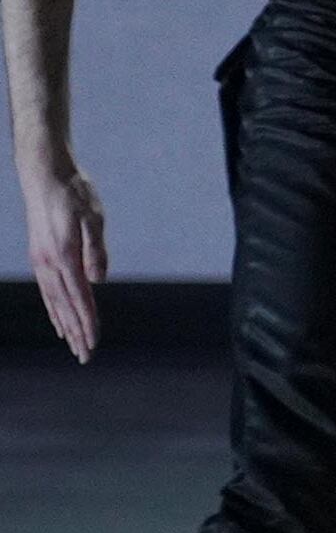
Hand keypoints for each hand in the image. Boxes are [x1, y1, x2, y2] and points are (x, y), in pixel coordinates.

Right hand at [20, 147, 104, 361]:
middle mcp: (48, 263)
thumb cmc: (74, 194)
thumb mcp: (93, 217)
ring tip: (72, 343)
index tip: (92, 342)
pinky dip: (54, 308)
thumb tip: (98, 280)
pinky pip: (47, 290)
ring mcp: (41, 260)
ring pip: (53, 301)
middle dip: (76, 332)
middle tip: (85, 356)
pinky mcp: (40, 256)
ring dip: (64, 324)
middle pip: (65, 306)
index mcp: (64, 256)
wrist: (45, 175)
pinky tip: (58, 318)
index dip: (87, 322)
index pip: (79, 297)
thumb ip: (95, 249)